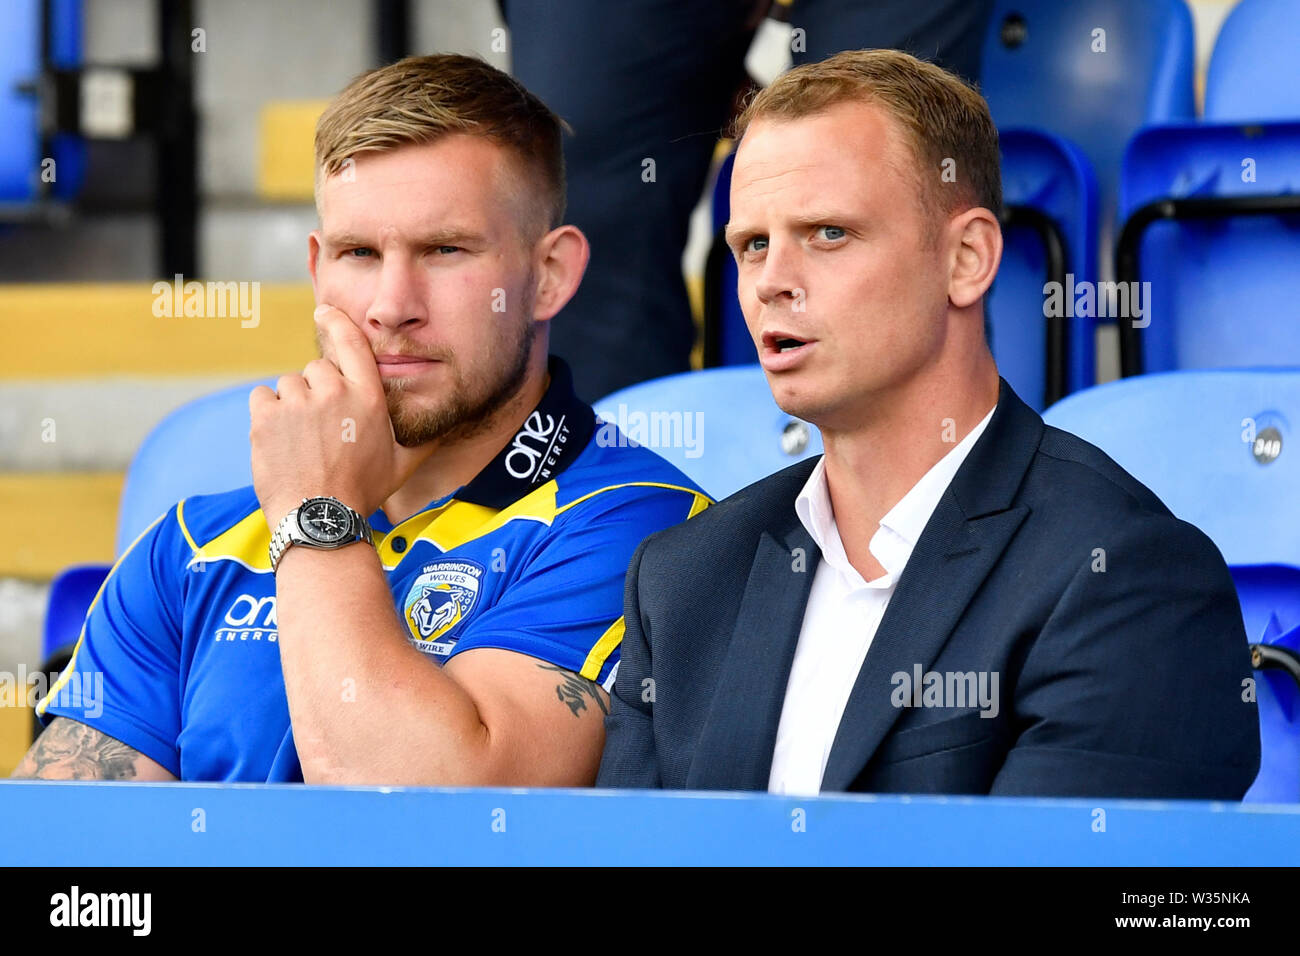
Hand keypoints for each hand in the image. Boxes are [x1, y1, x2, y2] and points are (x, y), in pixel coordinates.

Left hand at [249, 304, 435, 528]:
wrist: (320, 519)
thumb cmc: (363, 494)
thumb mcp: (402, 467)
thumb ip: (423, 442)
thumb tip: (446, 431)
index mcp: (368, 398)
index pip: (351, 343)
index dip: (336, 322)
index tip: (324, 312)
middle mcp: (334, 392)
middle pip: (316, 369)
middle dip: (316, 391)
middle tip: (320, 428)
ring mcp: (298, 403)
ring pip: (288, 385)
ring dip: (292, 405)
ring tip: (300, 440)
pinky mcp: (266, 417)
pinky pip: (262, 398)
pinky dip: (267, 414)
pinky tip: (279, 440)